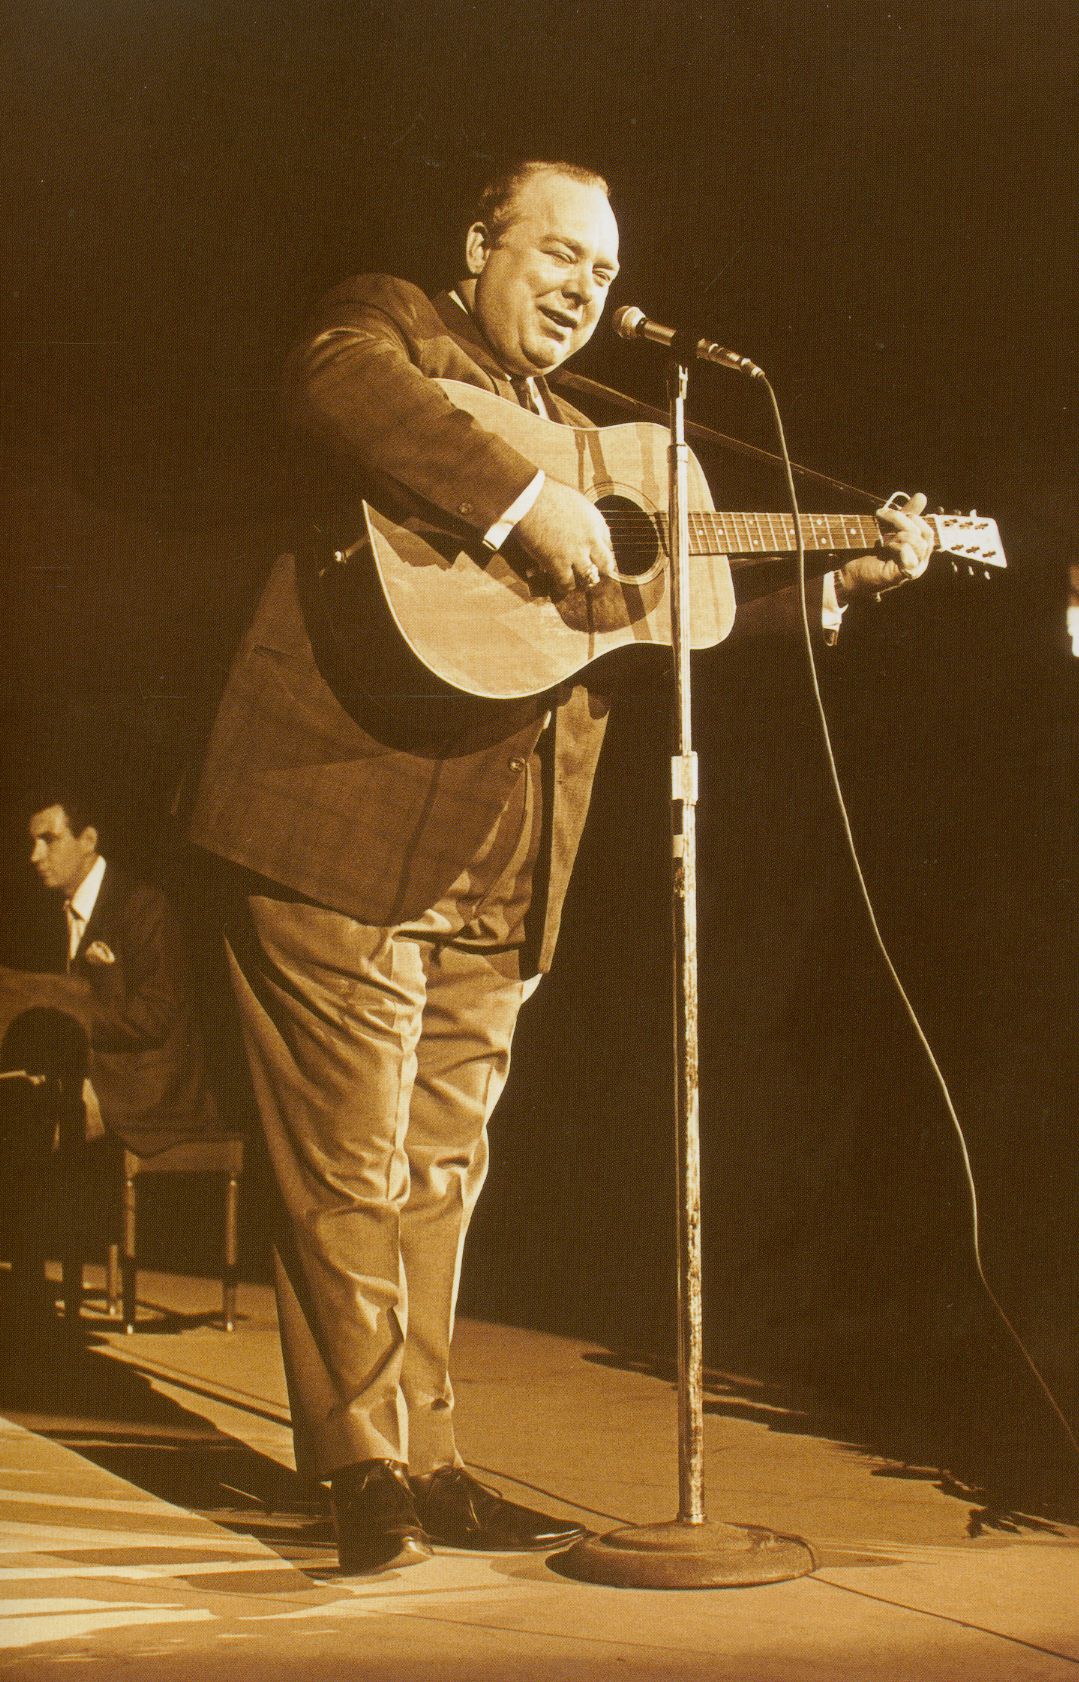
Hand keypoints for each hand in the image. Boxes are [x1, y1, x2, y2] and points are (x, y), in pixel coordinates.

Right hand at [515, 480, 615, 596]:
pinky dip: (564, 587)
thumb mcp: (576, 502)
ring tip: (576, 583)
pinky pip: (567, 584)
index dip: (601, 553)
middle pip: (606, 565)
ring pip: (589, 578)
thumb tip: (579, 528)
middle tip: (591, 574)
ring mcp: (576, 553)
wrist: (530, 497)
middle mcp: (591, 539)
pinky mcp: (558, 563)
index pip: (609, 544)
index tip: (595, 557)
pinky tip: (559, 585)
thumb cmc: (547, 493)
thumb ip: (583, 518)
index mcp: (596, 521)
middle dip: (600, 571)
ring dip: (583, 582)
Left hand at [834, 492, 933, 602]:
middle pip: (924, 533)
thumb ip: (905, 515)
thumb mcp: (887, 529)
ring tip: (882, 539)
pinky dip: (896, 547)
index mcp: (919, 549)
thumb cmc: (867, 552)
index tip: (882, 513)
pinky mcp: (905, 574)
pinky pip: (909, 553)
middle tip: (880, 517)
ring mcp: (915, 568)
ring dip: (898, 534)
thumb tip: (922, 496)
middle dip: (901, 520)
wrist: (848, 571)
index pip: (927, 528)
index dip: (909, 516)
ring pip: (918, 542)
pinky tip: (884, 549)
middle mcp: (921, 560)